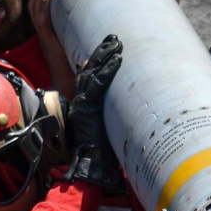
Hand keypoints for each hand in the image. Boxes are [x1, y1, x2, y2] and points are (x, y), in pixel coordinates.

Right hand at [30, 0, 74, 99]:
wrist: (67, 84)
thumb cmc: (72, 64)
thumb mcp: (73, 40)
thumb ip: (76, 29)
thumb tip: (90, 16)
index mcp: (46, 29)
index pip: (38, 5)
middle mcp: (42, 30)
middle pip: (34, 1)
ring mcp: (43, 35)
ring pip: (35, 7)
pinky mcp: (48, 41)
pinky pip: (42, 22)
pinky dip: (44, 8)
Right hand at [66, 34, 123, 190]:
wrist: (92, 171)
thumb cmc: (103, 158)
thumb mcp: (110, 133)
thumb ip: (114, 120)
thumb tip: (130, 112)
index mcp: (83, 109)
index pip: (88, 79)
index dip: (97, 63)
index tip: (108, 51)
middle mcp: (79, 104)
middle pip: (88, 70)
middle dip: (101, 53)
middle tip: (114, 39)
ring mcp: (82, 106)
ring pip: (92, 73)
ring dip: (105, 56)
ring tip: (117, 43)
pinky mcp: (87, 110)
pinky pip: (98, 85)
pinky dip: (108, 71)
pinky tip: (118, 60)